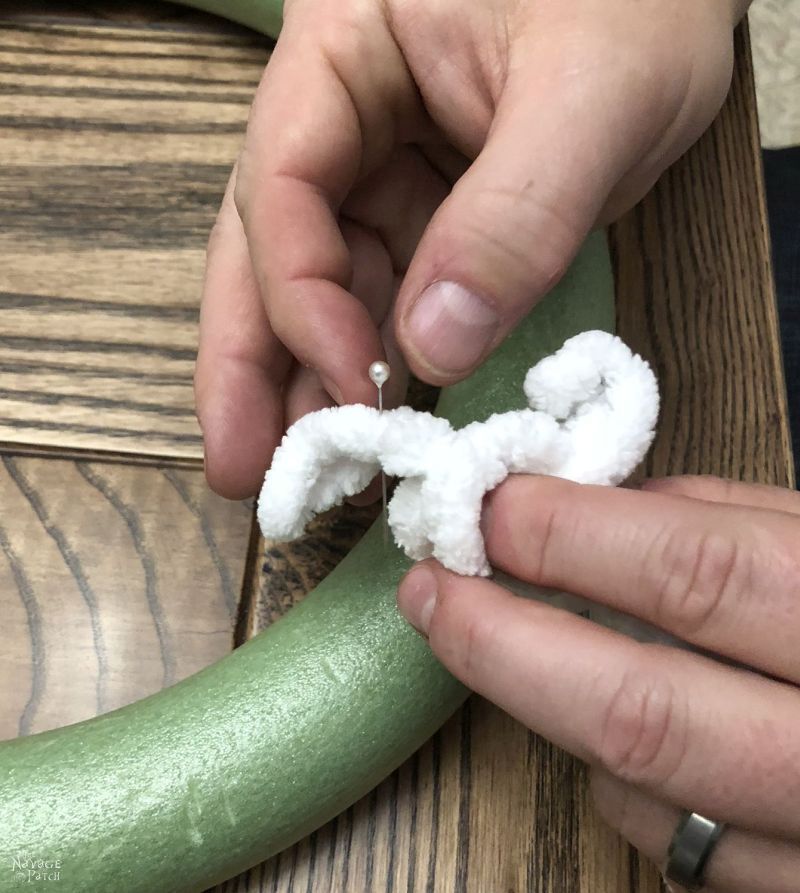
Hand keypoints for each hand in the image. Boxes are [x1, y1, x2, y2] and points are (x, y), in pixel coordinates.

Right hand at [194, 0, 747, 498]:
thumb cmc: (640, 1)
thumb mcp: (592, 95)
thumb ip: (512, 217)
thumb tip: (431, 348)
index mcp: (345, 46)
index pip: (284, 183)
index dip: (301, 297)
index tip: (349, 388)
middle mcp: (344, 114)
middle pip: (270, 245)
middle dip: (255, 361)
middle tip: (243, 467)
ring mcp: (383, 167)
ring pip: (326, 282)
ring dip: (314, 376)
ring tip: (308, 469)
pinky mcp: (428, 213)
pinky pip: (389, 293)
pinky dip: (379, 360)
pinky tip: (373, 423)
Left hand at [397, 475, 799, 891]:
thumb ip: (751, 518)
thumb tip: (611, 504)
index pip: (698, 572)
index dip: (573, 536)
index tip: (490, 505)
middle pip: (640, 712)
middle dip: (506, 643)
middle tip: (432, 590)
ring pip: (642, 792)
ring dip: (555, 706)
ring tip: (516, 639)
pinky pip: (678, 847)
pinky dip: (621, 775)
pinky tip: (620, 728)